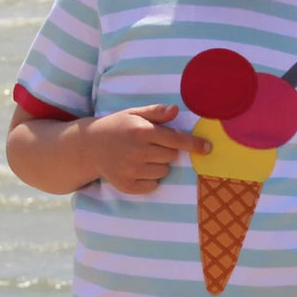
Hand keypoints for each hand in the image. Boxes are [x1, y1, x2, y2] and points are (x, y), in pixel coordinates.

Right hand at [86, 104, 209, 193]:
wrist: (88, 146)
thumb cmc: (118, 126)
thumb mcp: (135, 113)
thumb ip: (157, 112)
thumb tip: (177, 110)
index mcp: (142, 131)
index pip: (176, 139)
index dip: (194, 144)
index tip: (208, 148)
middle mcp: (137, 151)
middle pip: (172, 156)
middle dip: (167, 151)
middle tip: (151, 145)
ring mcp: (130, 170)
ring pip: (163, 172)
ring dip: (159, 165)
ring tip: (142, 156)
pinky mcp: (126, 185)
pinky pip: (153, 186)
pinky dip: (150, 179)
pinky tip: (137, 168)